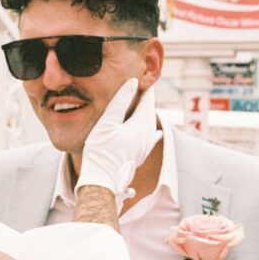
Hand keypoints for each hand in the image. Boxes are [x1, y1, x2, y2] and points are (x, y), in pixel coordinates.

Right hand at [76, 79, 159, 210]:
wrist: (102, 180)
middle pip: (150, 113)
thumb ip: (119, 101)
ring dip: (149, 114)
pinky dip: (154, 132)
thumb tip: (132, 82)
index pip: (147, 102)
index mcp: (139, 125)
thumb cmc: (100, 151)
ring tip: (146, 106)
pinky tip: (157, 134)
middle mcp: (146, 136)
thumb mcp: (107, 123)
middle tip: (144, 88)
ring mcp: (144, 148)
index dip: (146, 90)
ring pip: (151, 126)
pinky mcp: (140, 157)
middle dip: (148, 100)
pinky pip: (151, 140)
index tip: (145, 79)